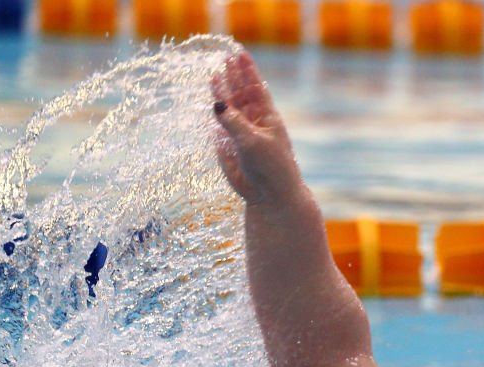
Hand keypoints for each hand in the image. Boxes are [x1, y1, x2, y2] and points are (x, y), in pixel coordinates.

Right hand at [211, 51, 299, 205]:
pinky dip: (216, 116)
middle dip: (234, 77)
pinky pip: (221, 128)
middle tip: (226, 58)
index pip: (256, 88)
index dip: (247, 71)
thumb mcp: (252, 141)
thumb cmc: (269, 167)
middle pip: (241, 95)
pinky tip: (213, 105)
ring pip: (230, 109)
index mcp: (267, 118)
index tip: (240, 54)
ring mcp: (241, 134)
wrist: (269, 196)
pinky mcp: (230, 148)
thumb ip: (233, 122)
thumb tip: (217, 103)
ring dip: (222, 93)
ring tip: (214, 75)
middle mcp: (254, 123)